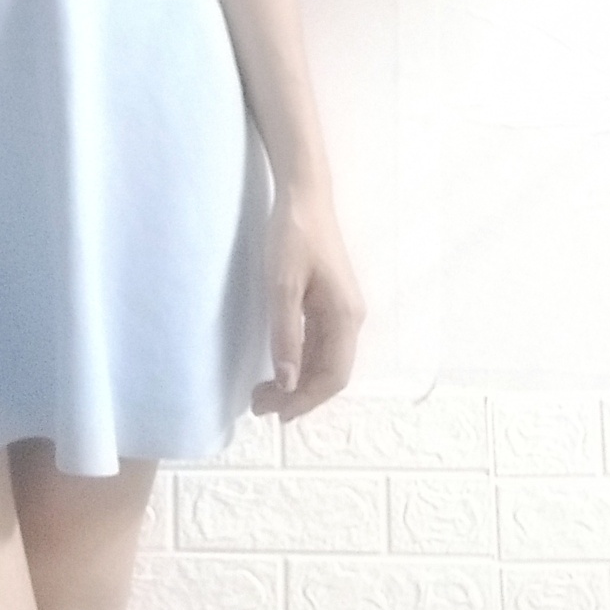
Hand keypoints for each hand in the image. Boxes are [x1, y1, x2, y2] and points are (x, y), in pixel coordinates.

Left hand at [250, 181, 366, 423]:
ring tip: (263, 393)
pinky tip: (279, 367)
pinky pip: (319, 343)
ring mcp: (341, 310)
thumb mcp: (282, 285)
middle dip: (298, 395)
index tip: (275, 413)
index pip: (332, 376)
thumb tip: (288, 383)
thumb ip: (285, 335)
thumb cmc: (293, 235)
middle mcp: (350, 319)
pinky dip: (300, 361)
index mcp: (345, 317)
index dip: (306, 400)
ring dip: (298, 380)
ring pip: (324, 360)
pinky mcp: (329, 302)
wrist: (304, 195)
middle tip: (259, 406)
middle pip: (330, 372)